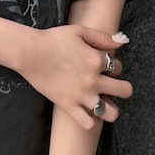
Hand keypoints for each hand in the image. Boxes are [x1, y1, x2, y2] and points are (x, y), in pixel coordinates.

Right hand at [15, 25, 130, 129]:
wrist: (30, 53)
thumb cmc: (53, 39)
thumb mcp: (80, 31)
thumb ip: (102, 37)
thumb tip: (121, 43)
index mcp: (97, 60)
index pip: (118, 68)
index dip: (114, 67)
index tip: (104, 68)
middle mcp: (93, 80)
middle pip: (124, 90)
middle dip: (123, 89)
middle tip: (113, 88)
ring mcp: (81, 95)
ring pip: (110, 112)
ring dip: (111, 110)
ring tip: (105, 106)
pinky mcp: (68, 105)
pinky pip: (87, 123)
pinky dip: (92, 122)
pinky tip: (90, 115)